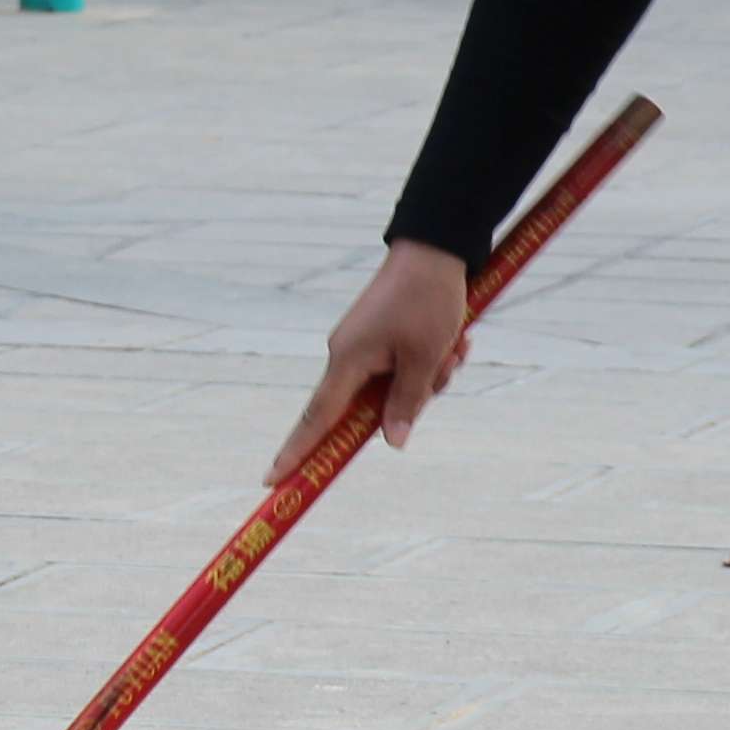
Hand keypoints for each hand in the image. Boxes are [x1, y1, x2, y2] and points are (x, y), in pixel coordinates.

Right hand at [277, 239, 473, 476]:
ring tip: (454, 344)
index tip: (273, 481)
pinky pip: (405, 367)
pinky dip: (432, 360)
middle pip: (372, 408)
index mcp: (348, 362)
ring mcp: (364, 346)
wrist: (434, 248)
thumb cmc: (428, 300)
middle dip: (414, 398)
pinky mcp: (381, 336)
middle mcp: (347, 356)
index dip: (296, 452)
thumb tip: (390, 442)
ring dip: (431, 374)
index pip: (317, 420)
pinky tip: (456, 338)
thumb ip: (406, 403)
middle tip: (444, 365)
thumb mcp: (425, 357)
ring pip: (396, 388)